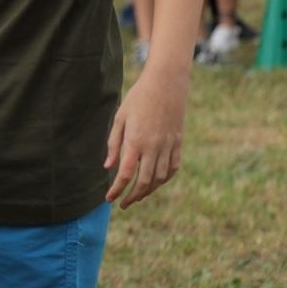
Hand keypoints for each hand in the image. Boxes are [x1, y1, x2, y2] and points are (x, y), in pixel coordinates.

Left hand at [104, 66, 187, 208]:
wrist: (166, 84)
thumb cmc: (138, 98)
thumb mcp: (120, 117)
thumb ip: (114, 144)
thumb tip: (108, 167)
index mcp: (135, 141)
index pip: (125, 174)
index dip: (117, 190)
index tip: (109, 199)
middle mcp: (153, 147)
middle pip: (144, 181)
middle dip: (133, 196)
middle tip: (124, 203)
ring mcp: (168, 146)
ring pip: (160, 178)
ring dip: (149, 190)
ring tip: (138, 195)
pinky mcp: (178, 143)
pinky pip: (173, 168)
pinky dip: (164, 179)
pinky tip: (156, 182)